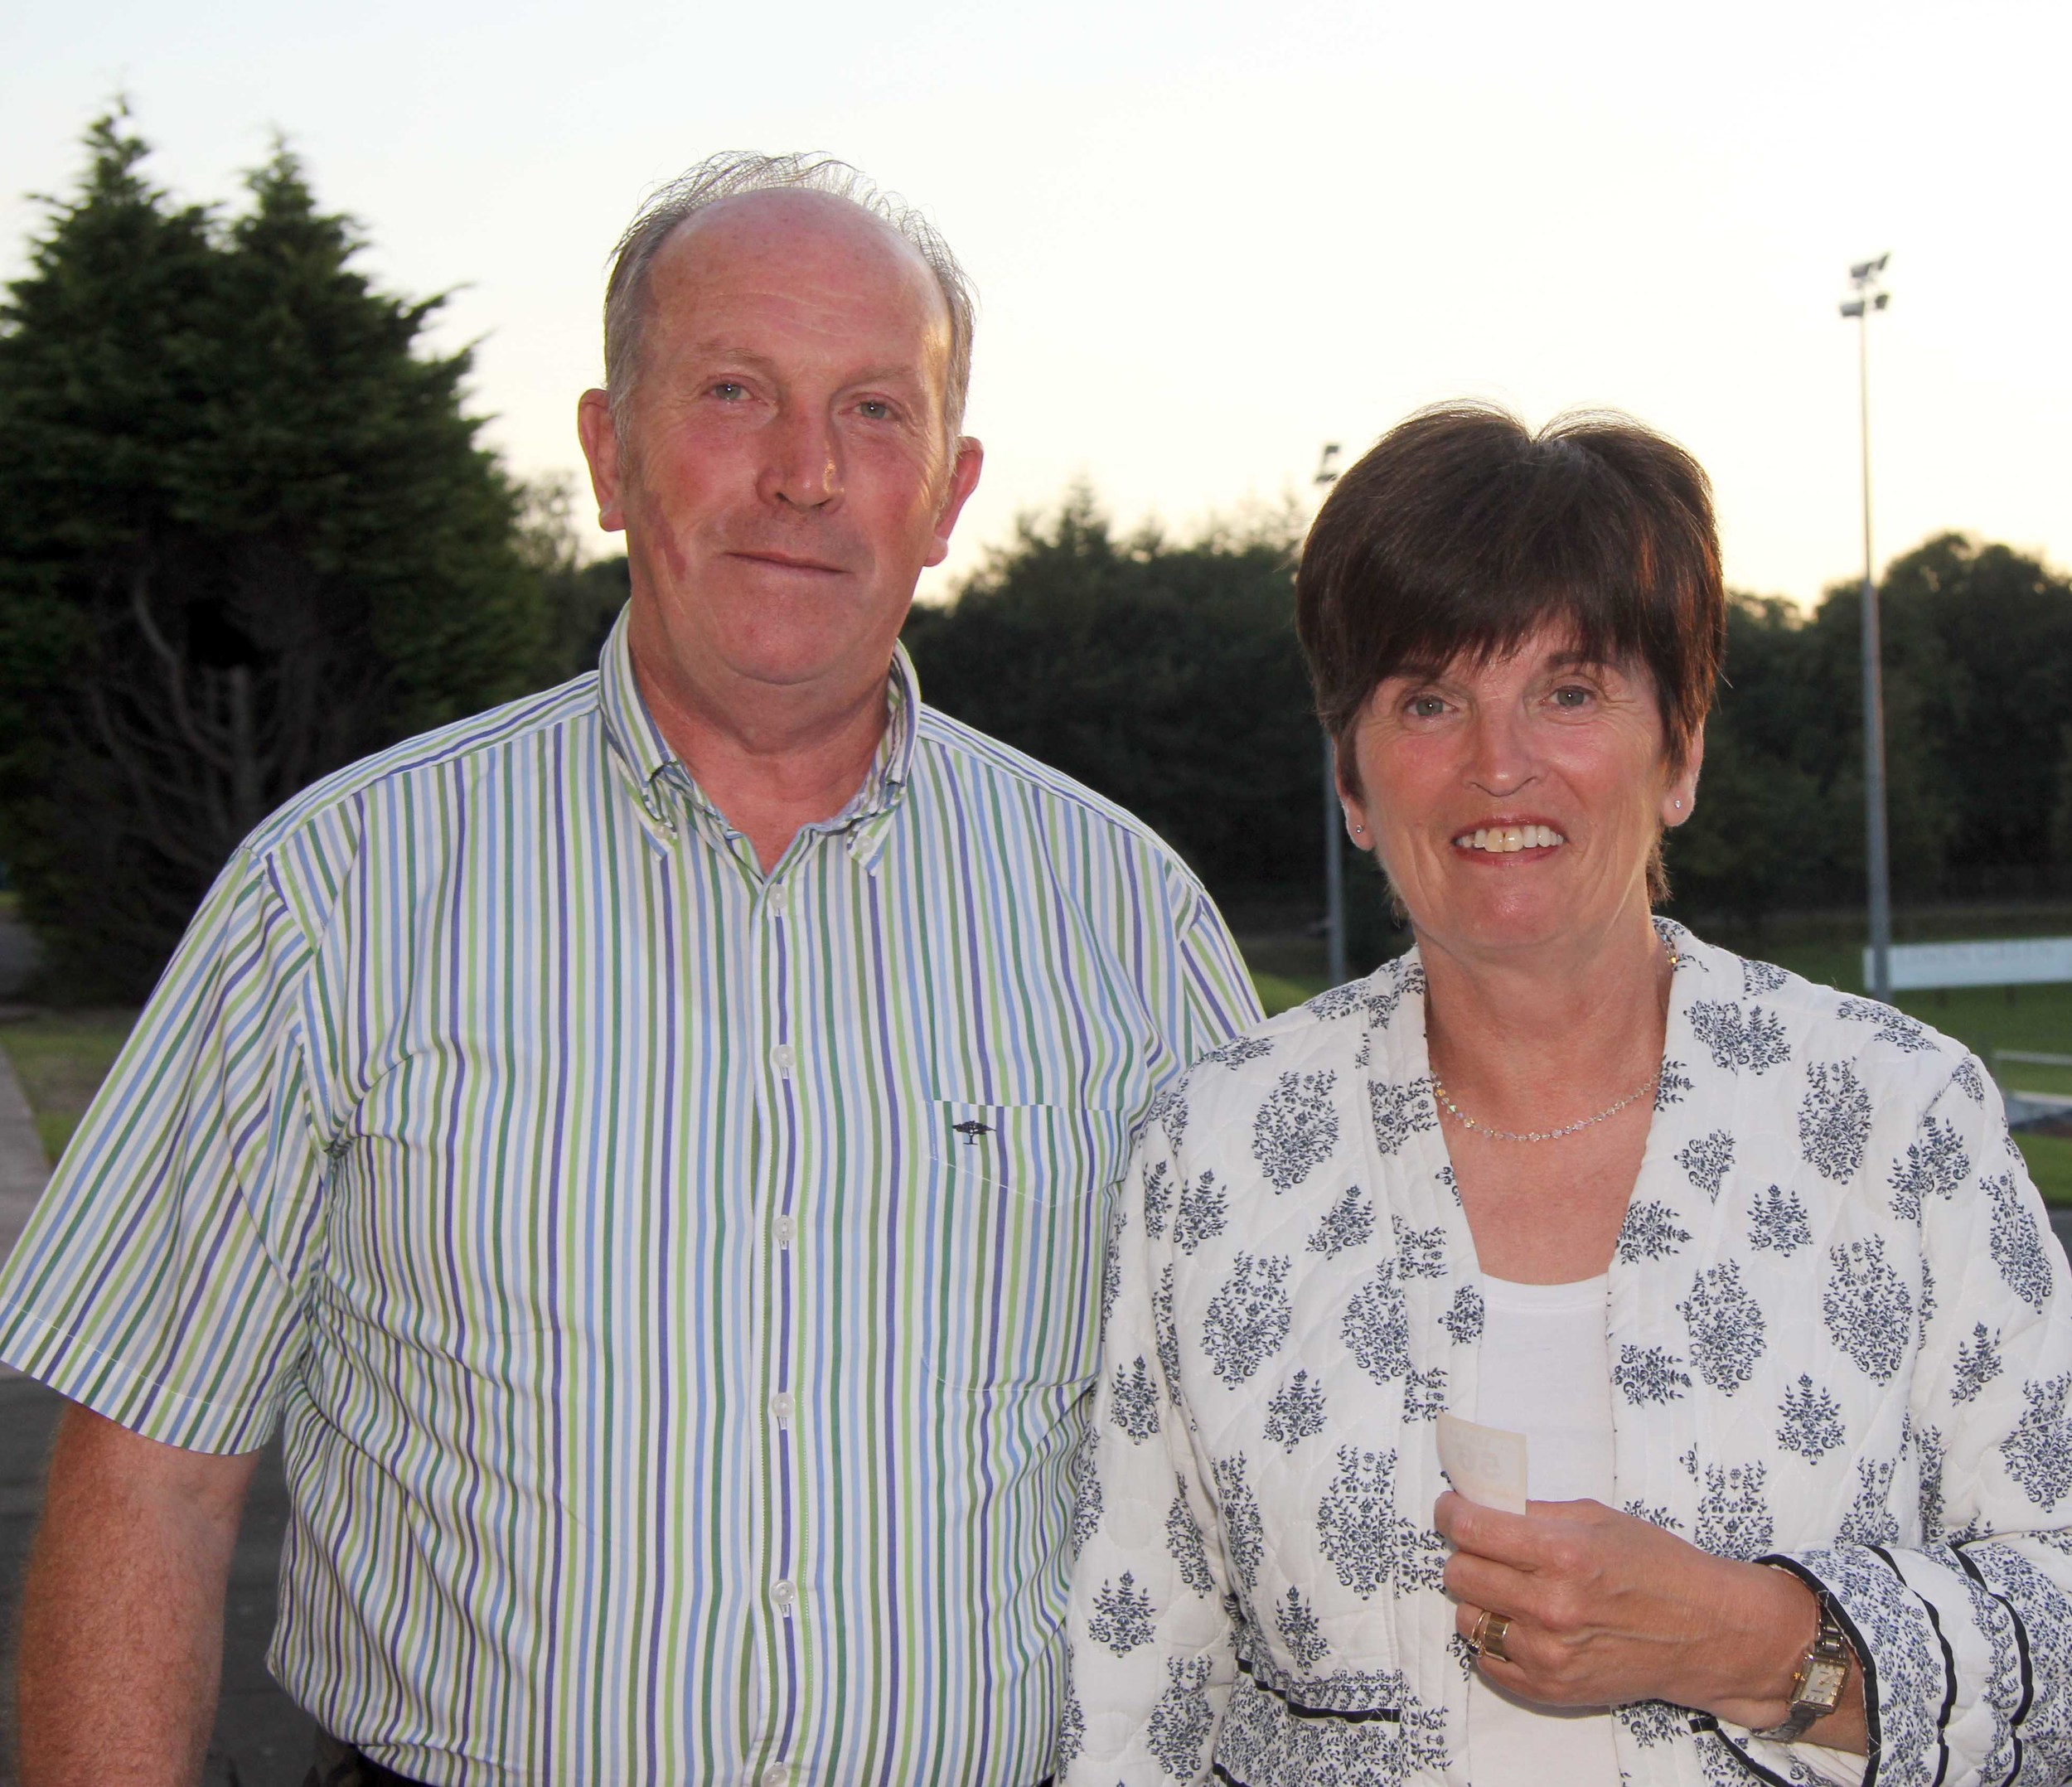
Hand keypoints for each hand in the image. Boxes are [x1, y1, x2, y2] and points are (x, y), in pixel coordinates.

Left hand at [1433, 1490, 1860, 1747]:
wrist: (1706, 1634)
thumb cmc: (1656, 1567)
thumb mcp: (1597, 1519)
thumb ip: (1534, 1513)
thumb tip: (1479, 1503)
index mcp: (1562, 1554)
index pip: (1469, 1529)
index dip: (1451, 1513)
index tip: (1452, 1509)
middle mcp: (1550, 1607)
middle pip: (1459, 1574)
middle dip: (1467, 1555)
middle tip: (1487, 1550)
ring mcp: (1548, 1654)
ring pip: (1467, 1618)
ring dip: (1481, 1600)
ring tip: (1511, 1591)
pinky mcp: (1550, 1689)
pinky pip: (1487, 1660)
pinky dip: (1498, 1640)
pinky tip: (1524, 1625)